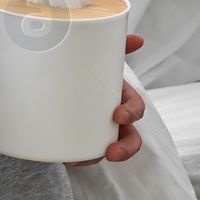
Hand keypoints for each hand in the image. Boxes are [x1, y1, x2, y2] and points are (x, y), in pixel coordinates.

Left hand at [65, 33, 145, 166]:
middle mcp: (114, 117)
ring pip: (106, 150)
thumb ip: (117, 45)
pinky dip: (77, 157)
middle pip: (129, 138)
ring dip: (95, 158)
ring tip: (78, 160)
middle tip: (111, 153)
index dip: (131, 113)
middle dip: (125, 149)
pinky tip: (66, 157)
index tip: (118, 116)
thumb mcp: (99, 55)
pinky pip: (84, 152)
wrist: (61, 75)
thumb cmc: (87, 65)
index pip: (136, 107)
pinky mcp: (82, 136)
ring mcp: (99, 129)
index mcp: (121, 96)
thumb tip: (139, 39)